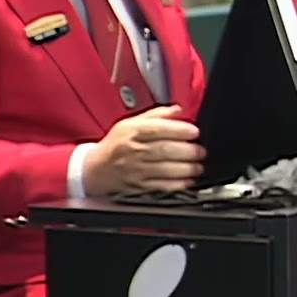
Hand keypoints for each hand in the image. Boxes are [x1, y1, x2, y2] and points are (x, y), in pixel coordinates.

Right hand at [83, 105, 205, 195]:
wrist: (96, 168)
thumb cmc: (116, 144)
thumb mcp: (131, 123)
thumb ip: (156, 115)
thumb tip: (178, 110)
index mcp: (132, 131)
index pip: (157, 129)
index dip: (178, 130)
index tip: (195, 131)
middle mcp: (133, 150)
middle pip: (163, 150)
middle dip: (187, 151)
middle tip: (201, 150)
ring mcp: (136, 169)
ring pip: (164, 169)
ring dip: (185, 168)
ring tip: (198, 166)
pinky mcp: (138, 186)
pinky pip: (161, 186)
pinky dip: (177, 184)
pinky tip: (188, 180)